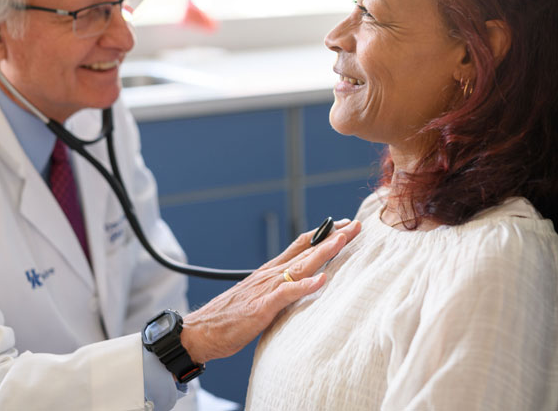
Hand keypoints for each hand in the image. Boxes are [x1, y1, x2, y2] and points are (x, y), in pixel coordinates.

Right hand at [180, 219, 360, 363]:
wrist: (200, 332)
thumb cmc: (229, 318)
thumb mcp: (260, 298)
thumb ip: (279, 290)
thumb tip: (301, 287)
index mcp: (270, 272)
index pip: (301, 245)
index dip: (324, 235)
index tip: (345, 226)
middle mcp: (270, 274)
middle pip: (306, 250)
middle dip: (333, 237)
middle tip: (357, 226)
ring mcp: (266, 289)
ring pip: (300, 266)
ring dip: (323, 253)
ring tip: (342, 241)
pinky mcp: (261, 307)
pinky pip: (286, 293)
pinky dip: (304, 286)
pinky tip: (321, 281)